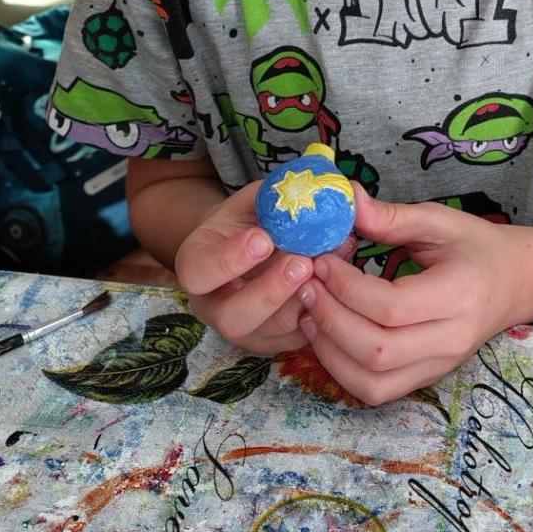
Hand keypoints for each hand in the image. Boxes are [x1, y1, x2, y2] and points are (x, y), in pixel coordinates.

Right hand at [175, 182, 351, 355]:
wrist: (252, 246)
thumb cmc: (251, 219)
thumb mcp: (255, 199)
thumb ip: (278, 195)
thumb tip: (324, 190)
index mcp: (196, 265)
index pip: (198, 273)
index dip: (230, 260)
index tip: (263, 238)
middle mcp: (213, 306)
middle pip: (232, 318)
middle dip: (270, 292)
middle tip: (302, 262)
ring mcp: (243, 330)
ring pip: (270, 332)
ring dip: (302, 302)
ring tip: (327, 269)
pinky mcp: (273, 341)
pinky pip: (296, 339)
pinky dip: (319, 313)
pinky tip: (336, 286)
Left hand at [293, 186, 532, 404]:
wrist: (515, 283)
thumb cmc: (476, 246)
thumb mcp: (439, 221)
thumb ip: (391, 216)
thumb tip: (344, 199)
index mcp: (458, 295)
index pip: (392, 307)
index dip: (347, 287)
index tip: (322, 261)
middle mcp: (450, 340)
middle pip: (377, 351)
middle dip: (331, 319)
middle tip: (306, 286)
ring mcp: (438, 366)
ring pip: (372, 382)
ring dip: (330, 352)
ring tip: (309, 313)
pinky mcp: (425, 379)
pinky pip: (376, 390)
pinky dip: (342, 370)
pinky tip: (326, 336)